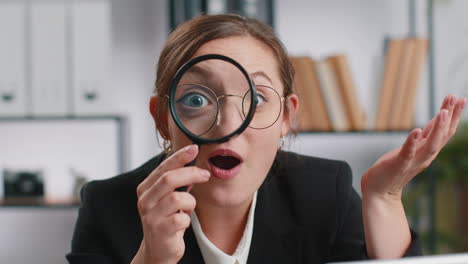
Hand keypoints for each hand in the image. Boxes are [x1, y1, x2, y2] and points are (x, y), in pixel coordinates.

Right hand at [131, 145, 210, 263]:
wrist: (158, 251)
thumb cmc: (166, 220)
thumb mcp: (168, 198)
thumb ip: (177, 182)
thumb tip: (194, 164)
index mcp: (145, 189)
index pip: (163, 167)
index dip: (180, 157)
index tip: (195, 148)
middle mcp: (145, 201)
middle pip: (169, 179)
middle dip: (191, 173)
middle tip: (206, 174)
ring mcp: (151, 216)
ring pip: (178, 198)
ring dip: (190, 202)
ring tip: (187, 209)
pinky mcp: (160, 231)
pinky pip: (182, 218)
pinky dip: (187, 218)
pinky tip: (183, 222)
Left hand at [361, 95, 466, 199]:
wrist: (379, 191)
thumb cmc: (394, 168)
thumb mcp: (413, 148)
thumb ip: (425, 136)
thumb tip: (437, 119)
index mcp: (428, 151)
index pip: (445, 132)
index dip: (453, 115)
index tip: (460, 98)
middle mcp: (424, 156)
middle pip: (442, 136)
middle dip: (450, 117)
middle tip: (457, 98)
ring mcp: (413, 161)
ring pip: (430, 144)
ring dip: (437, 128)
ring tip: (443, 111)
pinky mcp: (399, 165)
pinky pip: (407, 153)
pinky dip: (412, 142)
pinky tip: (416, 130)